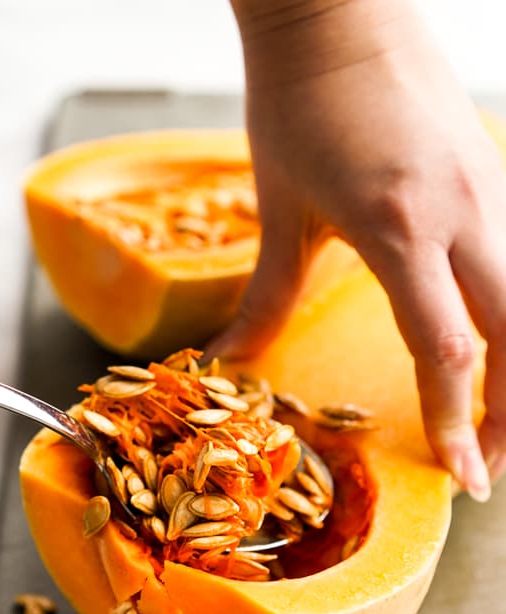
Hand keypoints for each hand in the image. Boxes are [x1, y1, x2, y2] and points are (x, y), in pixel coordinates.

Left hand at [217, 0, 505, 500]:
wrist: (335, 7)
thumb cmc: (296, 101)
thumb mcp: (280, 211)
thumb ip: (264, 299)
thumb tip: (227, 362)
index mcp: (400, 228)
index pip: (447, 351)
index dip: (455, 421)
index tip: (457, 474)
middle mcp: (462, 213)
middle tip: (483, 465)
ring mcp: (490, 189)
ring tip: (492, 420)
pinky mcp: (495, 172)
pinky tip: (494, 345)